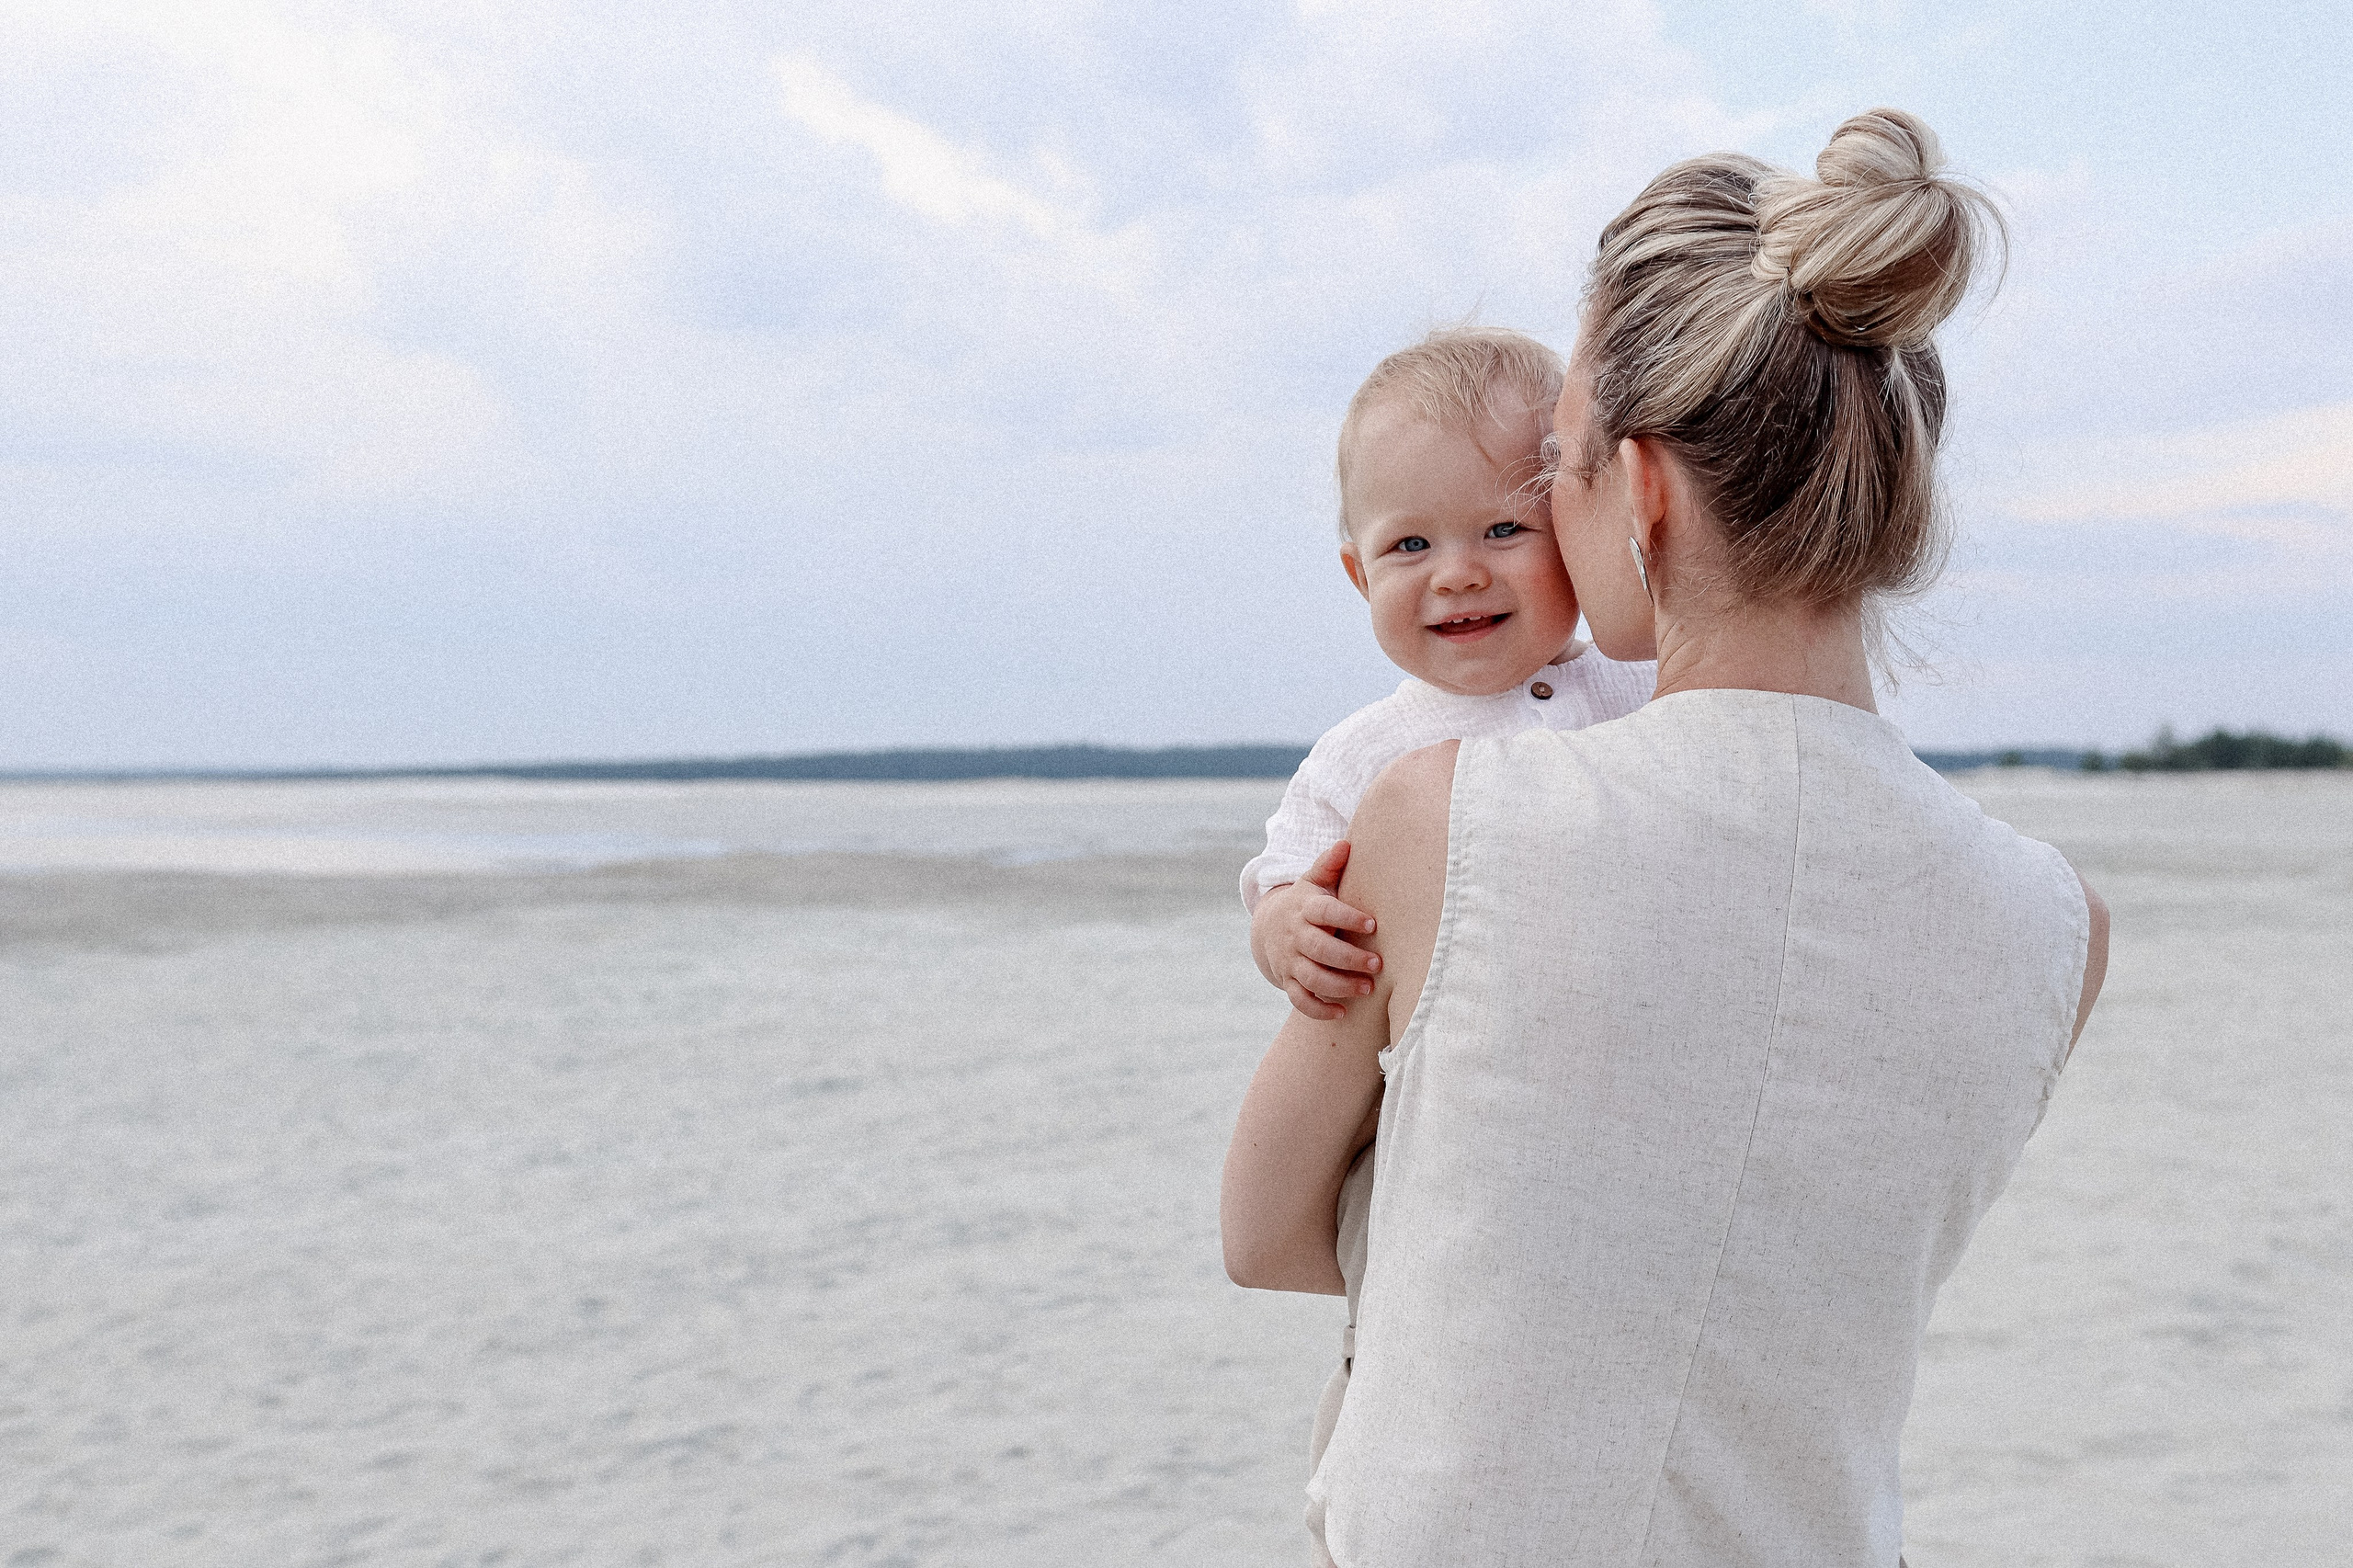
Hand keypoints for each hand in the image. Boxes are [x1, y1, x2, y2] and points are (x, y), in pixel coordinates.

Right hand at [1250, 840, 1379, 1021]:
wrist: (1270, 926)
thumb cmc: (1307, 902)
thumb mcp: (1313, 881)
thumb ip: (1330, 865)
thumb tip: (1347, 843)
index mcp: (1306, 908)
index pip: (1325, 912)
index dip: (1347, 917)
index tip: (1373, 923)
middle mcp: (1296, 936)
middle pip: (1320, 949)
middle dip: (1349, 958)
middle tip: (1378, 964)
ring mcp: (1290, 960)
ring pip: (1312, 977)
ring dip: (1340, 986)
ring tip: (1368, 989)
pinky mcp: (1288, 980)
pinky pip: (1300, 1000)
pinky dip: (1319, 1010)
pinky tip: (1342, 1013)